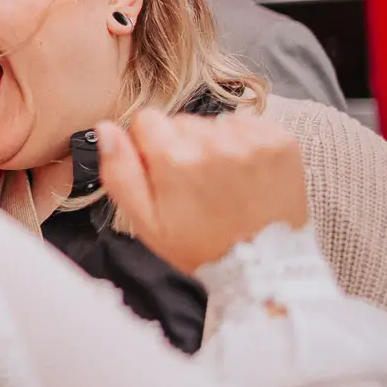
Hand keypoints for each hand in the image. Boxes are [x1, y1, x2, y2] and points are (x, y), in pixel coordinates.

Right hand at [97, 109, 308, 275]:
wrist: (264, 267)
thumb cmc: (199, 247)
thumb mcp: (146, 222)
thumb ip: (119, 172)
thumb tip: (105, 129)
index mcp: (175, 160)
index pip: (147, 119)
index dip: (150, 146)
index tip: (164, 172)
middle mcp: (213, 144)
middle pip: (182, 121)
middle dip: (183, 146)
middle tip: (196, 184)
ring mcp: (251, 142)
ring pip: (214, 124)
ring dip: (215, 145)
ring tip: (224, 182)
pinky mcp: (281, 142)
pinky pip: (248, 126)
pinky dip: (244, 143)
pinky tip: (246, 174)